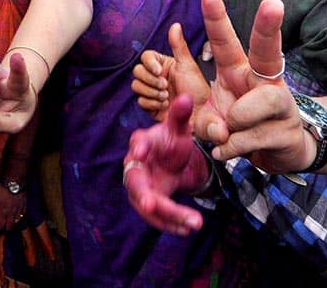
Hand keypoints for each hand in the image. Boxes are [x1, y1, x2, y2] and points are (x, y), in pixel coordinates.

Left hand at [0, 182, 25, 232]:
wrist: (14, 178)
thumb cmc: (1, 186)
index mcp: (2, 210)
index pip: (0, 226)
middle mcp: (11, 212)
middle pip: (9, 227)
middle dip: (4, 229)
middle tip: (1, 227)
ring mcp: (19, 209)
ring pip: (16, 222)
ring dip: (11, 223)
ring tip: (8, 221)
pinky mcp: (24, 205)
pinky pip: (22, 215)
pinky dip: (19, 217)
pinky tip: (16, 216)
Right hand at [124, 94, 209, 235]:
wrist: (170, 161)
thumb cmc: (170, 141)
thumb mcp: (179, 128)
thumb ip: (180, 115)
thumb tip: (186, 97)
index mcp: (142, 143)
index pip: (138, 144)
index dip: (138, 148)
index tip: (139, 152)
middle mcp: (135, 167)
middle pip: (136, 183)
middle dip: (143, 195)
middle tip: (150, 204)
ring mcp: (140, 187)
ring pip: (148, 204)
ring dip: (167, 215)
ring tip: (191, 223)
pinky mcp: (149, 202)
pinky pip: (157, 216)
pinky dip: (172, 223)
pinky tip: (188, 228)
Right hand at [132, 23, 210, 120]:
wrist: (199, 114)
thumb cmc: (197, 90)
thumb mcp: (188, 65)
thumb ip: (179, 46)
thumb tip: (175, 25)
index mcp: (163, 65)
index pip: (146, 57)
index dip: (149, 63)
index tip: (159, 70)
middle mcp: (155, 77)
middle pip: (137, 71)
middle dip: (151, 80)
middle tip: (165, 86)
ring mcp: (151, 91)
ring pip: (136, 86)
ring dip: (152, 92)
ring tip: (167, 97)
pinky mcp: (150, 106)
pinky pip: (140, 101)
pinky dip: (152, 104)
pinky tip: (164, 106)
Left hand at [193, 0, 310, 174]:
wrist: (279, 152)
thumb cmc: (241, 127)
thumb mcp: (211, 123)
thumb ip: (206, 124)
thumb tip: (223, 132)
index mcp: (240, 71)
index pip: (226, 43)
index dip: (216, 19)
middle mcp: (264, 80)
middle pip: (268, 51)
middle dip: (268, 27)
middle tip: (273, 3)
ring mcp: (281, 104)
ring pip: (258, 103)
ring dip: (236, 121)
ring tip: (228, 131)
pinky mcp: (287, 130)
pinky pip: (252, 138)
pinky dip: (234, 147)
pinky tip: (230, 149)